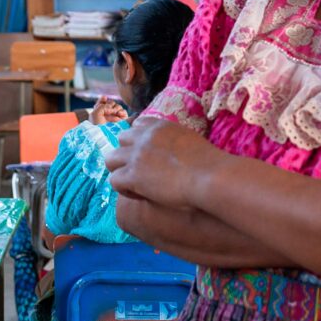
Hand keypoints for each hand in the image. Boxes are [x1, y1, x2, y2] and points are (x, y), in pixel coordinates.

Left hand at [89, 97, 128, 125]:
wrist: (105, 135)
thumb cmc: (97, 126)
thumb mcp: (95, 113)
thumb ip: (103, 105)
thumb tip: (113, 108)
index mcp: (99, 113)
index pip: (102, 103)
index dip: (103, 100)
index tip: (104, 99)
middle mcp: (107, 115)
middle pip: (111, 103)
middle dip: (110, 105)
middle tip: (109, 110)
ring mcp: (115, 118)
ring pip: (118, 106)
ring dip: (116, 108)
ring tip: (115, 113)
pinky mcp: (122, 121)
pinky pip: (124, 112)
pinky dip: (122, 111)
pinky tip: (119, 114)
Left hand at [107, 116, 222, 209]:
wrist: (209, 176)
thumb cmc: (209, 164)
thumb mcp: (191, 140)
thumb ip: (176, 141)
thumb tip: (177, 151)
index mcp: (160, 126)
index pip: (137, 125)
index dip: (138, 140)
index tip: (146, 154)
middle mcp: (144, 137)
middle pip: (120, 140)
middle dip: (126, 154)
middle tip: (139, 170)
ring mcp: (136, 156)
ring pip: (110, 160)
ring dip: (120, 171)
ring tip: (135, 184)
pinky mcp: (133, 175)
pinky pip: (115, 181)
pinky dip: (125, 189)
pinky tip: (140, 196)